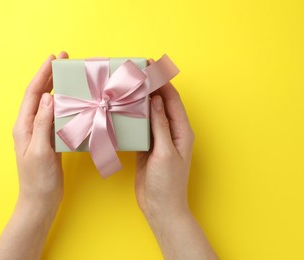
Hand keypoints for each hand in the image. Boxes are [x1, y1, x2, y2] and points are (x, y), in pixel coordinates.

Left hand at [12, 52, 67, 210]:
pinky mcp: (49, 139)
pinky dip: (63, 104)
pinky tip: (71, 100)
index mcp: (23, 126)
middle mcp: (29, 126)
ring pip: (47, 104)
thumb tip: (47, 98)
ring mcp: (39, 132)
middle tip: (63, 59)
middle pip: (39, 95)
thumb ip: (42, 124)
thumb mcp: (40, 151)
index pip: (32, 94)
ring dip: (56, 87)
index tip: (53, 58)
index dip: (42, 75)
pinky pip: (55, 116)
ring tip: (67, 75)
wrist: (40, 201)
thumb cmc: (38, 180)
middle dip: (49, 76)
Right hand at [135, 59, 216, 258]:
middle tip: (135, 72)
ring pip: (150, 113)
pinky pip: (141, 127)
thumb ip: (161, 126)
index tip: (149, 66)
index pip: (172, 99)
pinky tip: (123, 110)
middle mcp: (171, 131)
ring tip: (127, 87)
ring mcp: (159, 139)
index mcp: (181, 130)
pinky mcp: (147, 147)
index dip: (162, 81)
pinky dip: (134, 117)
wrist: (160, 207)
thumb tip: (157, 100)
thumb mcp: (165, 153)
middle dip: (150, 86)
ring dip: (140, 100)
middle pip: (161, 103)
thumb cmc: (168, 183)